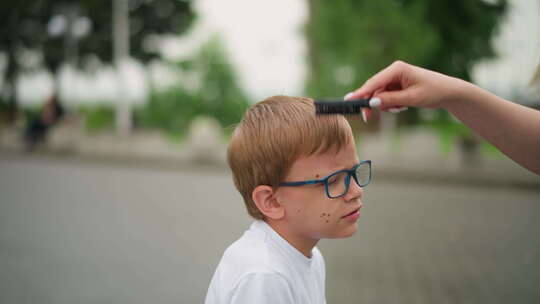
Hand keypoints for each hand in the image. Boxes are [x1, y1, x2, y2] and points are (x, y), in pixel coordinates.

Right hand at [345, 61, 470, 120]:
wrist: (448, 92)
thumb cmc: (433, 91)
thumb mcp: (411, 98)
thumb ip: (390, 100)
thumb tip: (372, 102)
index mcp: (397, 69)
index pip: (374, 82)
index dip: (361, 92)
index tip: (349, 100)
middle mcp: (393, 71)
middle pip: (374, 89)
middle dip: (373, 103)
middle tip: (368, 117)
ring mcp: (395, 78)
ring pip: (379, 95)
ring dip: (386, 105)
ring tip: (401, 108)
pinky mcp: (397, 85)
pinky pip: (386, 96)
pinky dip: (391, 104)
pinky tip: (402, 106)